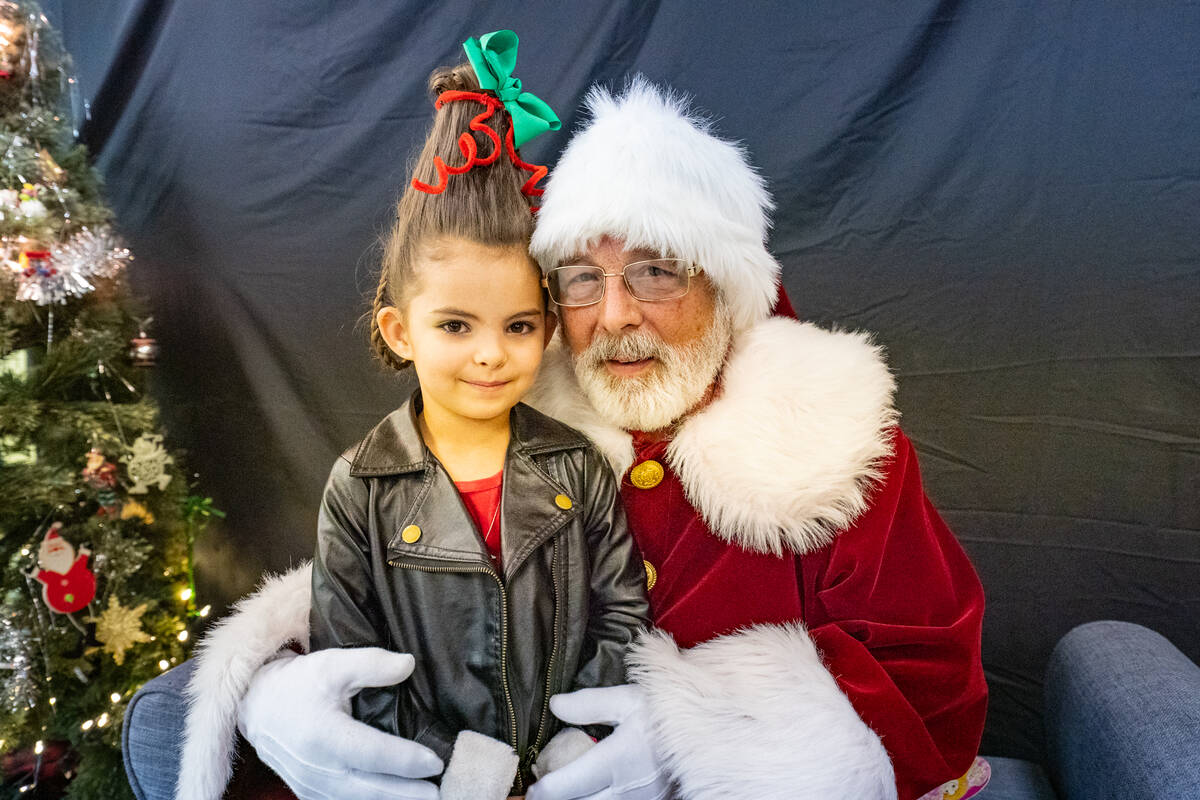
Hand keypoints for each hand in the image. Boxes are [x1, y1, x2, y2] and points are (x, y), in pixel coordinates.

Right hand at [237, 648, 443, 798]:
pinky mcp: (312, 795)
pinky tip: (398, 799)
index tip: (436, 762)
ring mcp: (313, 788)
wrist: (258, 708)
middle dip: (408, 795)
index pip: (373, 754)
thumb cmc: (299, 685)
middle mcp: (318, 769)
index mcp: (324, 736)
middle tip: (441, 792)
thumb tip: (408, 665)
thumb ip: (371, 664)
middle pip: (371, 790)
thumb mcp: (333, 664)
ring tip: (428, 798)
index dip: (406, 761)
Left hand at [526, 685, 669, 799]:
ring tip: (568, 790)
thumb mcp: (629, 699)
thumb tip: (556, 706)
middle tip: (544, 791)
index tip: (532, 788)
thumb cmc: (672, 712)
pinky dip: (599, 799)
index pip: (564, 788)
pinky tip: (596, 790)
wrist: (716, 731)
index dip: (542, 791)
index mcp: (615, 762)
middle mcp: (625, 790)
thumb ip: (589, 704)